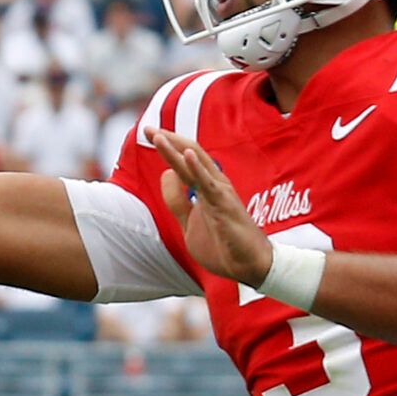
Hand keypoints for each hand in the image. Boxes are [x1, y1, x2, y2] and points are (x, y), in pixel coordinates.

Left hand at [152, 131, 272, 287]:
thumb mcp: (189, 222)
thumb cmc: (223, 245)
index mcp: (206, 188)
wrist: (248, 267)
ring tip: (159, 136)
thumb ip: (177, 200)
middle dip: (168, 141)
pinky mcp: (225, 206)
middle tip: (147, 128)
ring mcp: (220, 194)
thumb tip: (166, 174)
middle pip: (190, 155)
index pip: (184, 161)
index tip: (149, 132)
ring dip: (177, 149)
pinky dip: (198, 168)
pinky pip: (209, 184)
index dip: (167, 146)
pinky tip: (186, 155)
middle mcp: (214, 185)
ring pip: (196, 165)